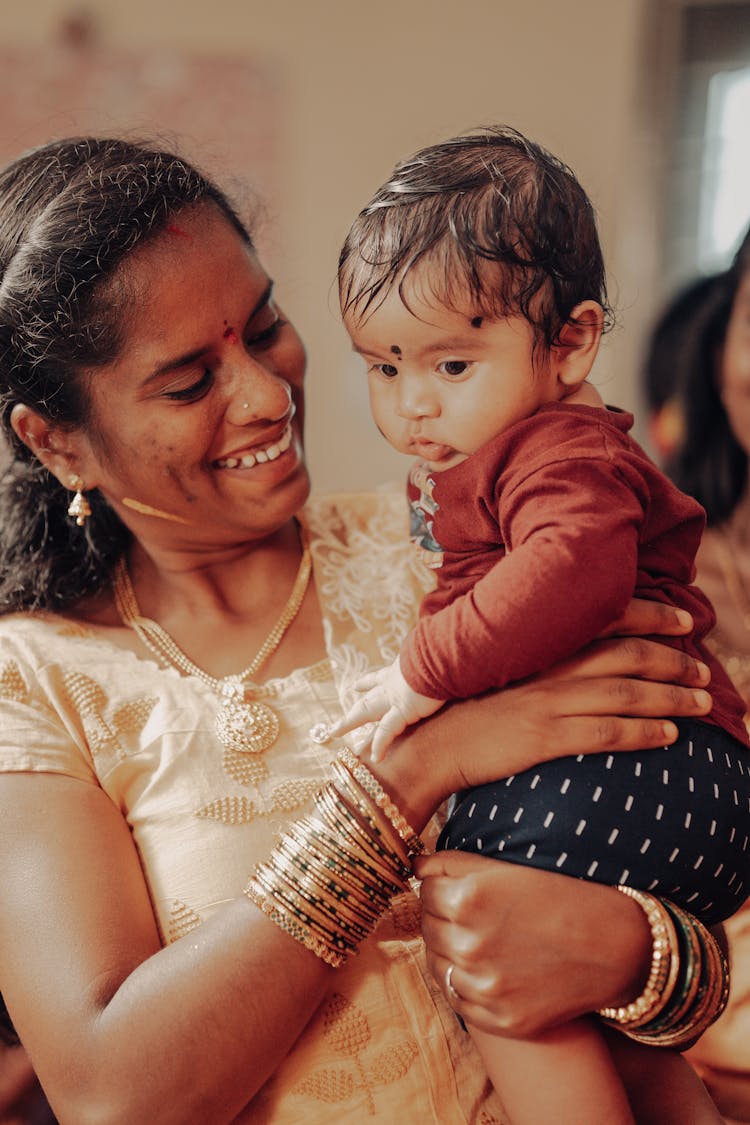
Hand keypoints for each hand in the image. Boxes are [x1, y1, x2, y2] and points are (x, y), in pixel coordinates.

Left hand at [327, 660, 443, 760]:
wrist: (441, 654)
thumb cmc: (442, 652)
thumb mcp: (432, 655)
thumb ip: (432, 659)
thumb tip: (445, 655)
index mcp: (399, 671)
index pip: (378, 678)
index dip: (366, 683)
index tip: (355, 686)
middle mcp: (393, 684)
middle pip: (367, 699)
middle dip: (353, 709)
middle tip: (336, 721)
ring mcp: (395, 698)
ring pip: (366, 713)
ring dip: (349, 722)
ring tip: (334, 732)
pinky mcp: (404, 710)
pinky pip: (387, 731)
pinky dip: (381, 744)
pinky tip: (376, 758)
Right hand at [374, 599, 710, 829]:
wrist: (429, 745)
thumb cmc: (464, 709)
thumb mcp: (499, 669)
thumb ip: (537, 657)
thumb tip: (578, 655)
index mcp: (538, 646)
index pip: (604, 618)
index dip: (649, 615)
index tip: (683, 620)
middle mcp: (547, 668)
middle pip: (626, 655)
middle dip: (672, 661)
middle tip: (704, 671)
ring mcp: (545, 702)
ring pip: (625, 693)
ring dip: (671, 698)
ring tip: (702, 704)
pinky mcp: (542, 737)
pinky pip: (605, 733)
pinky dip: (643, 733)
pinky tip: (670, 737)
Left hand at [415, 851, 651, 1037]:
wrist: (612, 946)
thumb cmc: (560, 896)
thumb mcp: (506, 868)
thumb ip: (452, 864)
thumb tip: (414, 868)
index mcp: (467, 899)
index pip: (425, 890)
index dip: (441, 886)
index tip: (457, 888)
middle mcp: (469, 944)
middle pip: (427, 927)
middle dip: (442, 918)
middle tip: (472, 916)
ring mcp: (483, 986)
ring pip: (437, 966)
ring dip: (449, 952)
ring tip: (479, 942)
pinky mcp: (500, 1018)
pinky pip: (458, 1001)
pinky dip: (464, 985)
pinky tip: (487, 970)